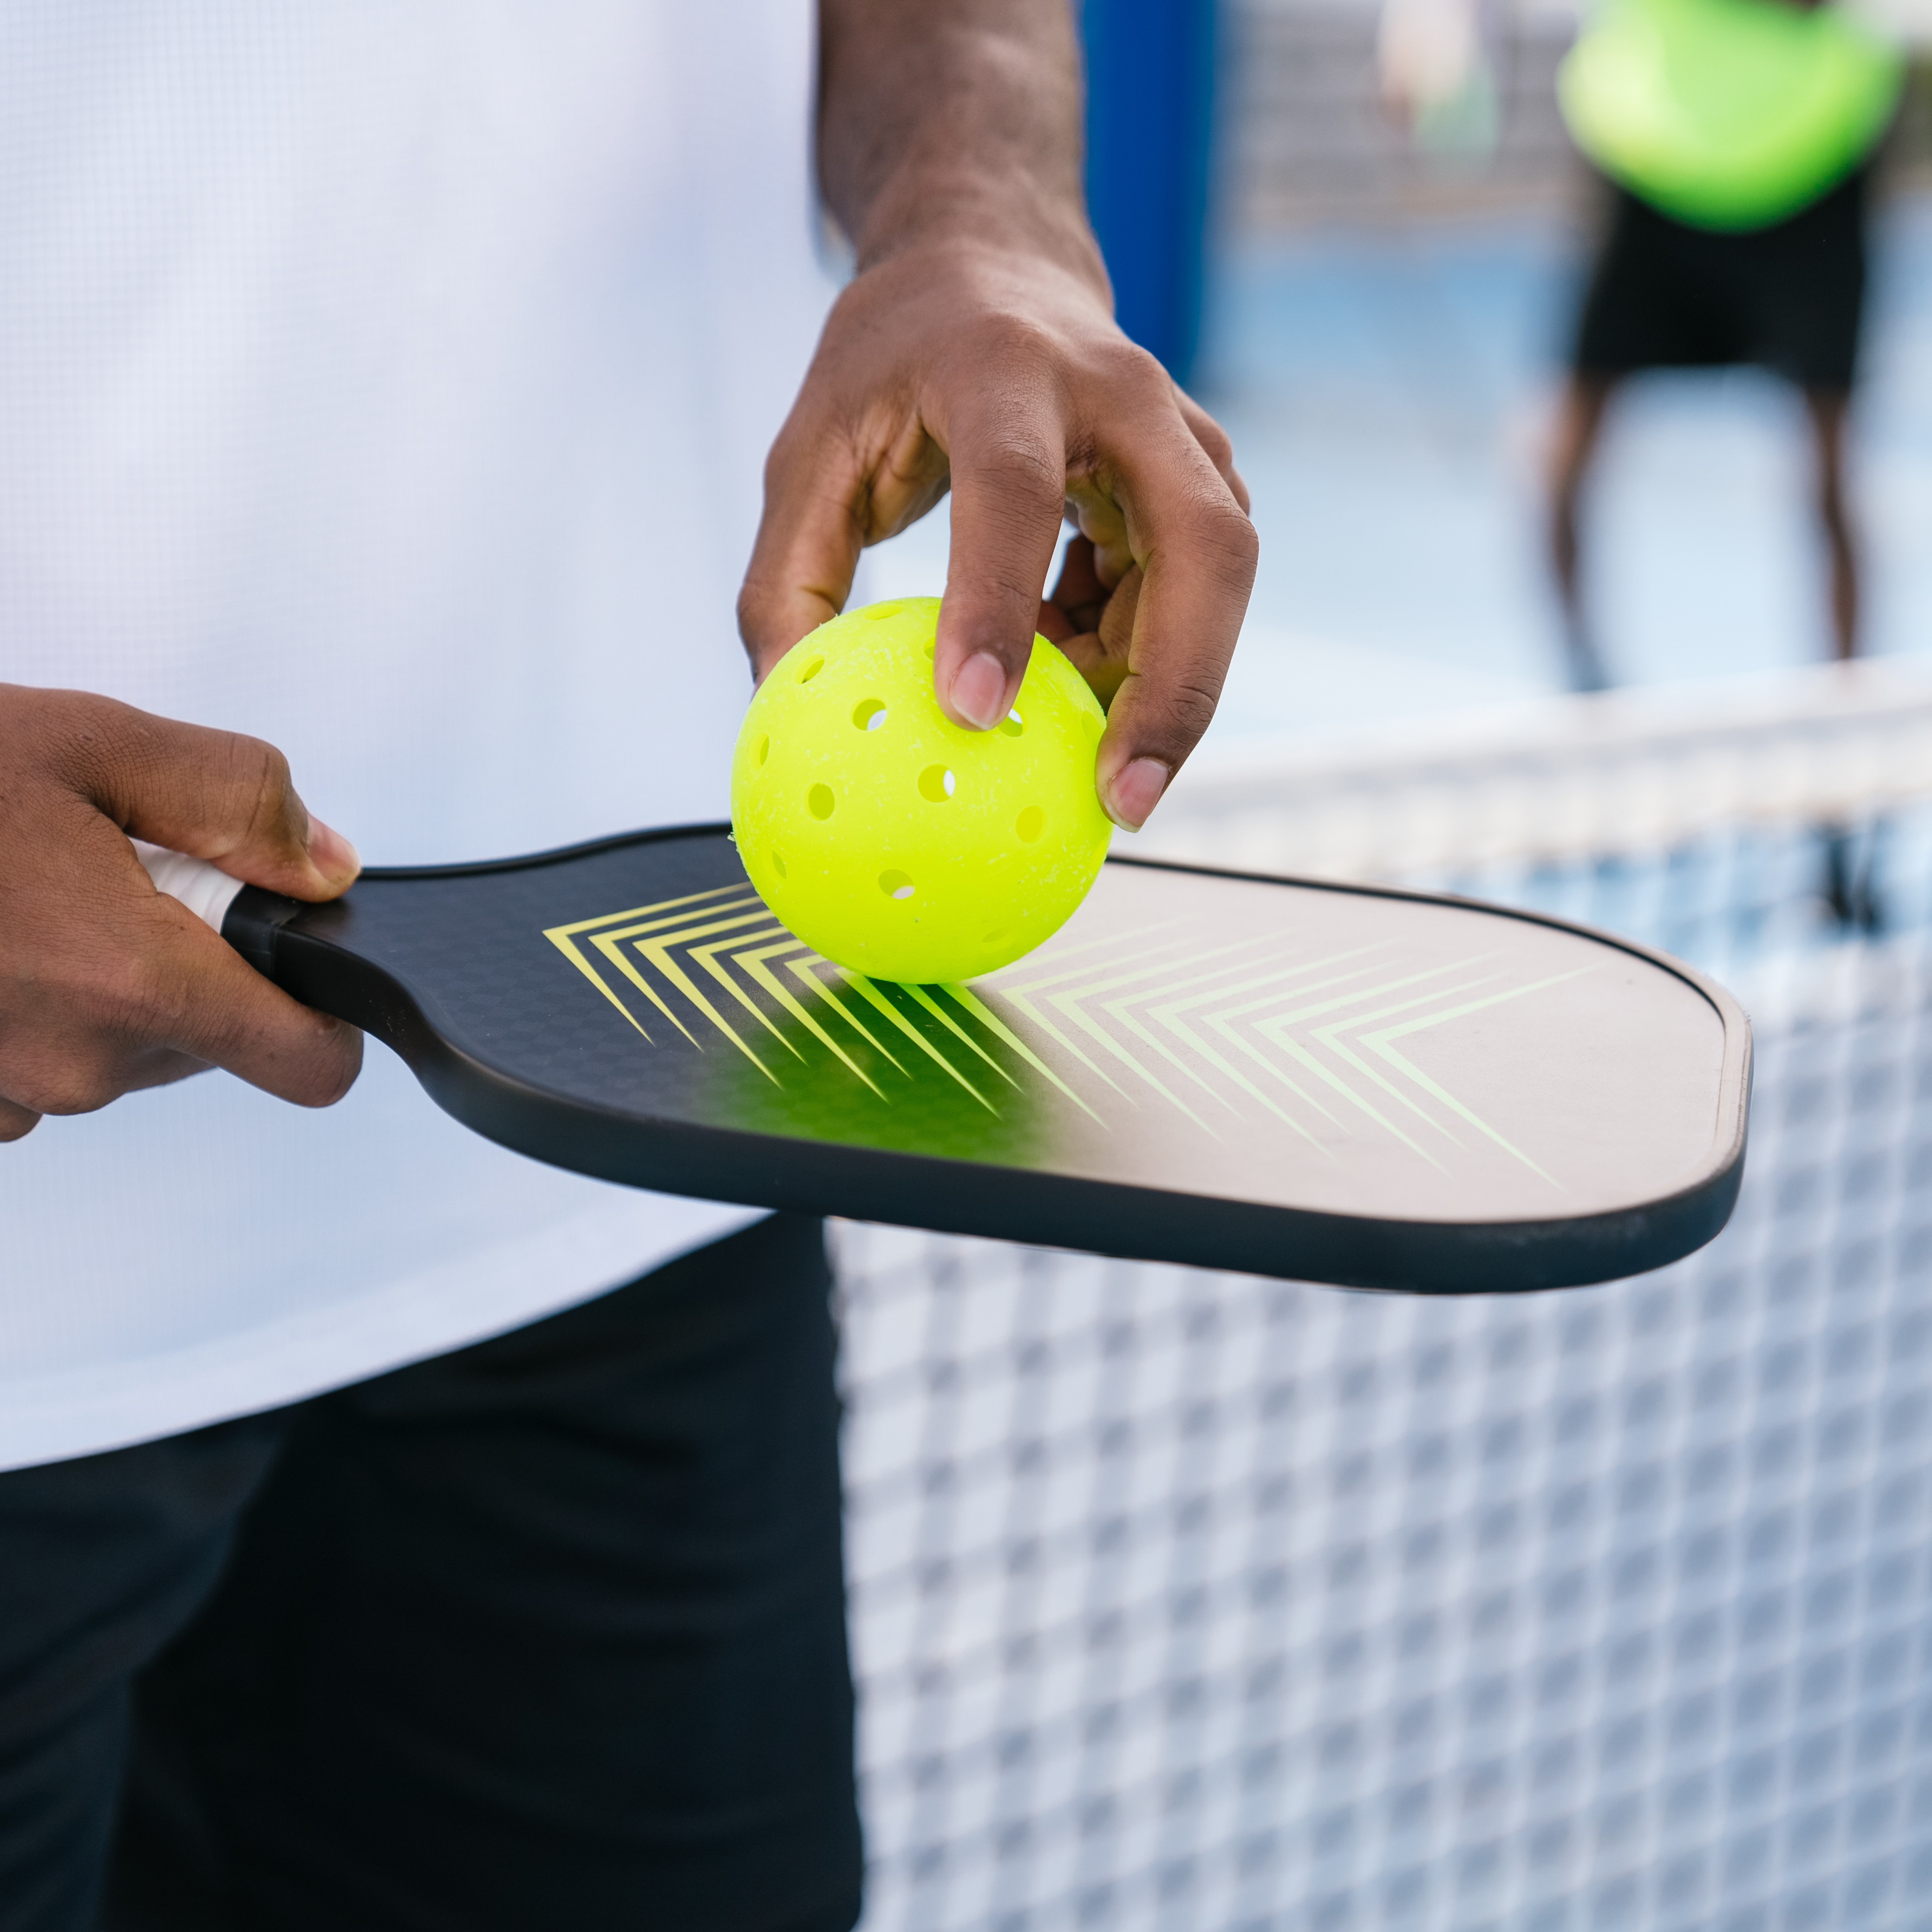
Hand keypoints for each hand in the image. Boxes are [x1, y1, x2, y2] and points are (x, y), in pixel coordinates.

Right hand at [0, 686, 363, 1141]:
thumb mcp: (96, 744)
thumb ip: (239, 804)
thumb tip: (325, 865)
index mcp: (133, 985)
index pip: (307, 1065)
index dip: (323, 1018)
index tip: (303, 969)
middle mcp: (74, 1064)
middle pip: (210, 1043)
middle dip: (191, 965)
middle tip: (113, 876)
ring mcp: (2, 1095)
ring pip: (119, 1052)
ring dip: (103, 984)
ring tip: (27, 899)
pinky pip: (38, 1063)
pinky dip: (32, 1006)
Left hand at [737, 240, 1255, 830]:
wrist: (992, 263)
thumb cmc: (892, 362)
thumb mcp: (809, 451)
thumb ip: (788, 579)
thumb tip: (783, 710)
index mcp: (1002, 369)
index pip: (1012, 491)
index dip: (996, 603)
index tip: (970, 711)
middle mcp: (1119, 392)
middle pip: (1204, 544)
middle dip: (1177, 686)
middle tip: (1124, 804)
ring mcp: (1180, 433)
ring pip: (1219, 580)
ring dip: (1161, 683)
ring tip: (1085, 757)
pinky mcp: (1200, 478)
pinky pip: (1193, 592)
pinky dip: (1138, 656)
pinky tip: (1069, 678)